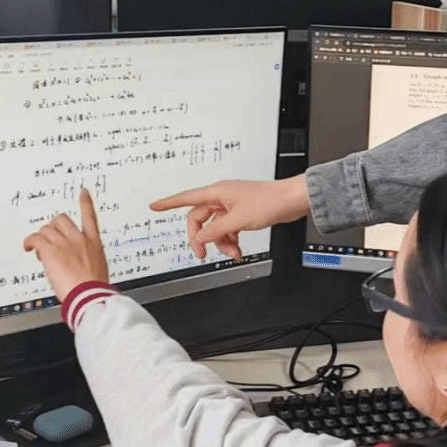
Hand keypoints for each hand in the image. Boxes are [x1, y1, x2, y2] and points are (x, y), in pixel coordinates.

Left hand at [22, 188, 109, 301]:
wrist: (90, 295)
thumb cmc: (94, 287)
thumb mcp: (98, 269)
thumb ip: (88, 260)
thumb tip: (81, 265)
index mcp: (94, 243)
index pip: (90, 216)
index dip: (86, 202)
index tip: (83, 192)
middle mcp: (79, 239)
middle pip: (61, 219)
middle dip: (52, 227)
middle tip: (49, 239)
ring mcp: (64, 244)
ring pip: (46, 229)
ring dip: (41, 238)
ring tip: (39, 250)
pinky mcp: (51, 251)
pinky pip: (35, 238)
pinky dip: (29, 242)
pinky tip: (28, 247)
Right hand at [149, 175, 309, 260]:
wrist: (291, 201)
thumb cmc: (270, 201)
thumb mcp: (238, 219)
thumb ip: (216, 230)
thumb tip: (201, 238)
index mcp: (217, 192)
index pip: (186, 198)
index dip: (168, 203)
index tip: (154, 206)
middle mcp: (222, 198)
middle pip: (200, 219)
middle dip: (202, 238)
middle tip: (203, 254)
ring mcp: (231, 206)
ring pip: (215, 228)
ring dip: (221, 243)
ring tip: (232, 252)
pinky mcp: (241, 214)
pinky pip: (227, 230)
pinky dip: (230, 241)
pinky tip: (237, 249)